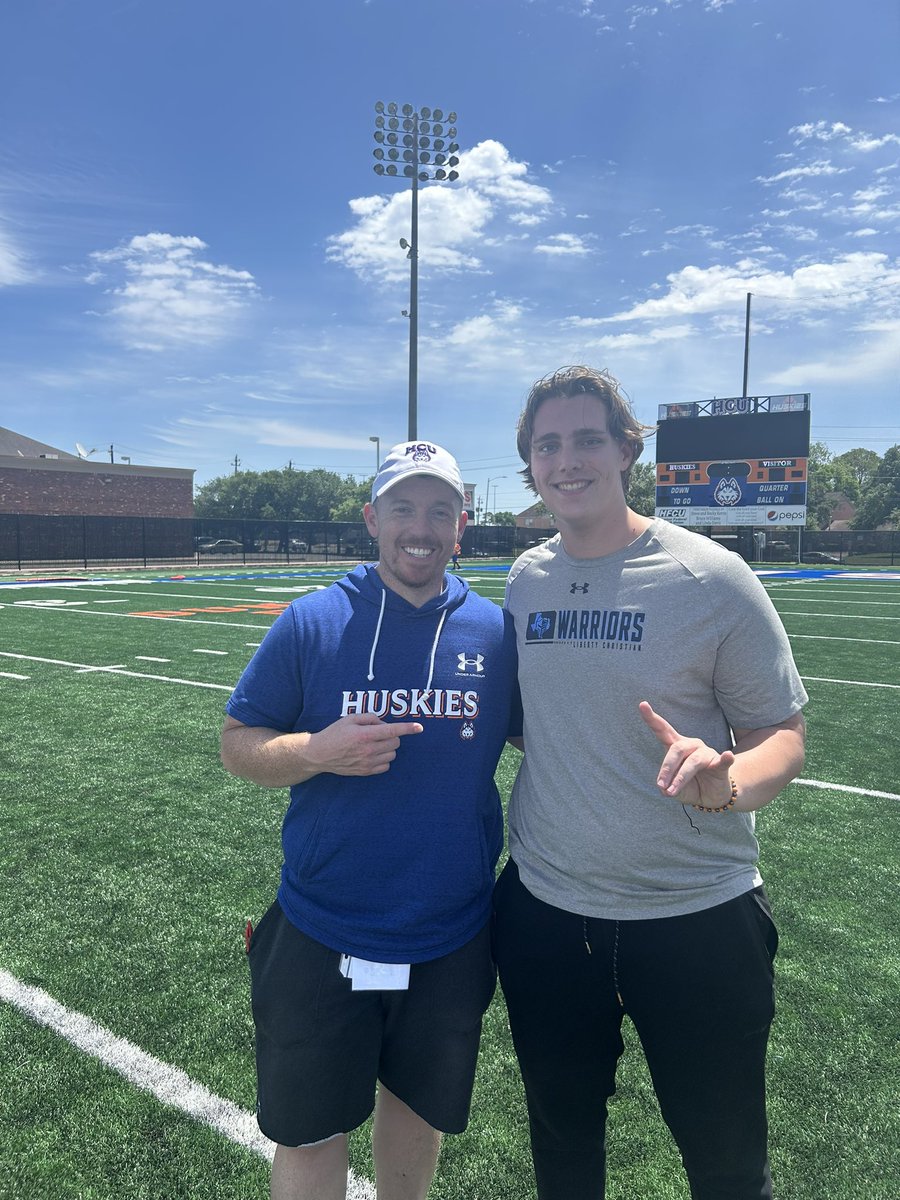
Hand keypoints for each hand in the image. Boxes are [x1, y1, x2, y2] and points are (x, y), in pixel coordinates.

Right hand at [306, 714, 422, 776]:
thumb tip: (385, 723)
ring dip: (388, 748)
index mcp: (365, 734)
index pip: (393, 730)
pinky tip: (373, 754)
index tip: (419, 728)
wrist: (320, 754)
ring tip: (374, 744)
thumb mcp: (350, 718)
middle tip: (379, 733)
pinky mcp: (366, 772)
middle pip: (395, 742)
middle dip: (392, 736)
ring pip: (392, 754)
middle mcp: (368, 750)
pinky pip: (386, 766)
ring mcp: (368, 763)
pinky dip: (384, 759)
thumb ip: (370, 717)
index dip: (408, 729)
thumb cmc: (335, 733)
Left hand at [638, 701, 734, 807]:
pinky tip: (727, 755)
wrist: (713, 796)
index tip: (642, 704)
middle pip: (676, 749)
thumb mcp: (673, 789)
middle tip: (660, 785)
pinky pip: (722, 761)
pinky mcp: (721, 765)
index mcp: (677, 746)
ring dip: (680, 777)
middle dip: (666, 768)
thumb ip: (666, 787)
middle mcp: (691, 745)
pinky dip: (725, 758)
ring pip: (692, 762)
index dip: (652, 718)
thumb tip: (666, 789)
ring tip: (672, 792)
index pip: (663, 730)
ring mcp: (707, 753)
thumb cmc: (690, 786)